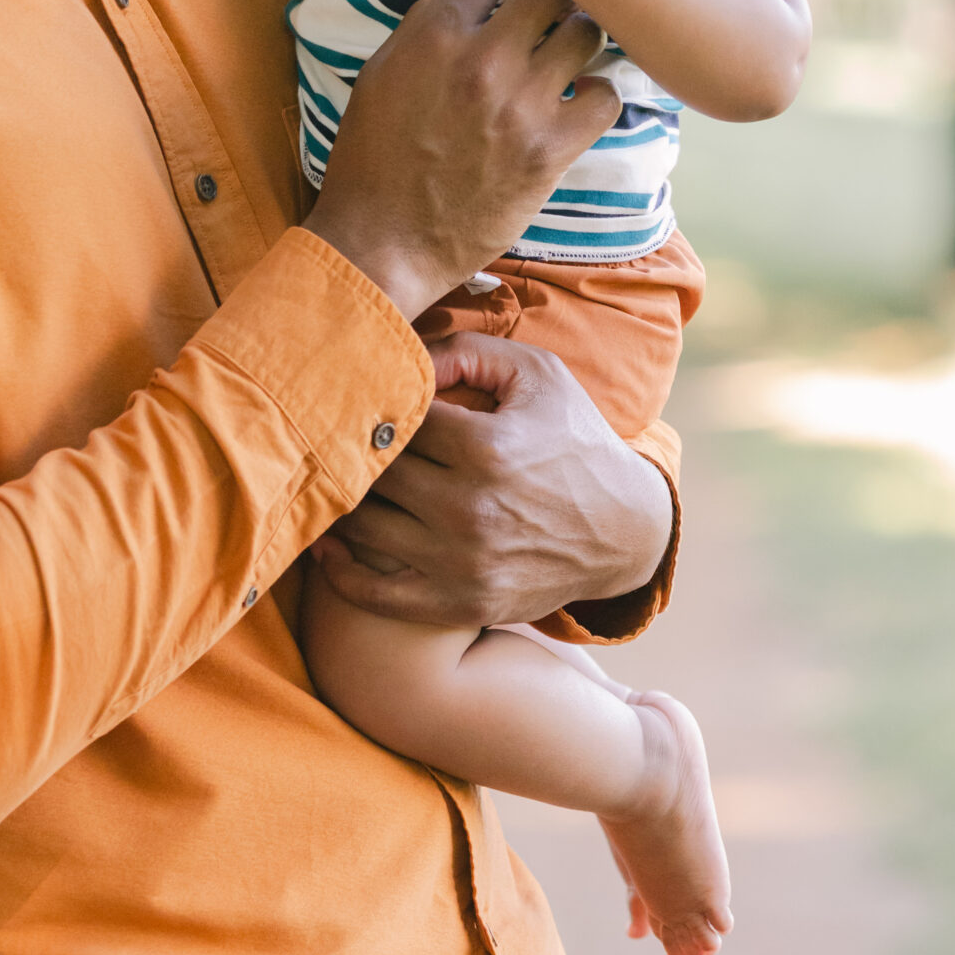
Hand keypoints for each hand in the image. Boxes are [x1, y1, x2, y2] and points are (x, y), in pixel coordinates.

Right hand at [306, 0, 616, 322]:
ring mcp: (521, 105)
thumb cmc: (373, 155)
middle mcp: (482, 60)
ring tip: (563, 58)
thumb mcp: (382, 71)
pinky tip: (576, 105)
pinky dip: (596, 96)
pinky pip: (605, 97)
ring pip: (585, 33)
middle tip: (546, 17)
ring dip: (577, 40)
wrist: (382, 241)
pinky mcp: (550, 151)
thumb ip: (427, 20)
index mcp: (434, 34)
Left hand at [310, 333, 673, 624]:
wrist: (626, 530)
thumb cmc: (574, 439)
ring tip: (337, 482)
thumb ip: (466, 352)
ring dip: (345, 504)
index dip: (380, 404)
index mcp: (487, 448)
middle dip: (360, 453)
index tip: (369, 400)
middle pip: (375, 473)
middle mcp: (471, 509)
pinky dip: (342, 572)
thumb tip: (402, 354)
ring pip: (364, 528)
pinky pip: (376, 595)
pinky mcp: (461, 602)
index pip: (398, 418)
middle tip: (343, 439)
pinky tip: (329, 547)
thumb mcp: (537, 375)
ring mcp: (463, 563)